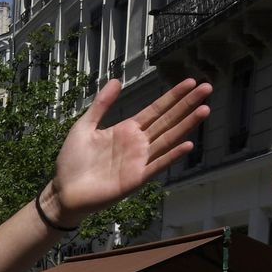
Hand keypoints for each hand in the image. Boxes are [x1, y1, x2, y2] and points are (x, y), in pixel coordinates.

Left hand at [49, 78, 211, 222]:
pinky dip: (171, 156)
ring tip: (204, 110)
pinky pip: (157, 166)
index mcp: (127, 130)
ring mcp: (139, 161)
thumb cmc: (73, 161)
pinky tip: (187, 145)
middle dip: (187, 105)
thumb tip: (116, 80)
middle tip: (207, 88)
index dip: (172, 96)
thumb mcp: (84, 127)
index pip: (156, 110)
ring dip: (186, 126)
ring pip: (168, 140)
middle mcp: (138, 143)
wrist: (64, 191)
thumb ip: (101, 105)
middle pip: (167, 121)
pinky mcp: (136, 178)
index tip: (190, 82)